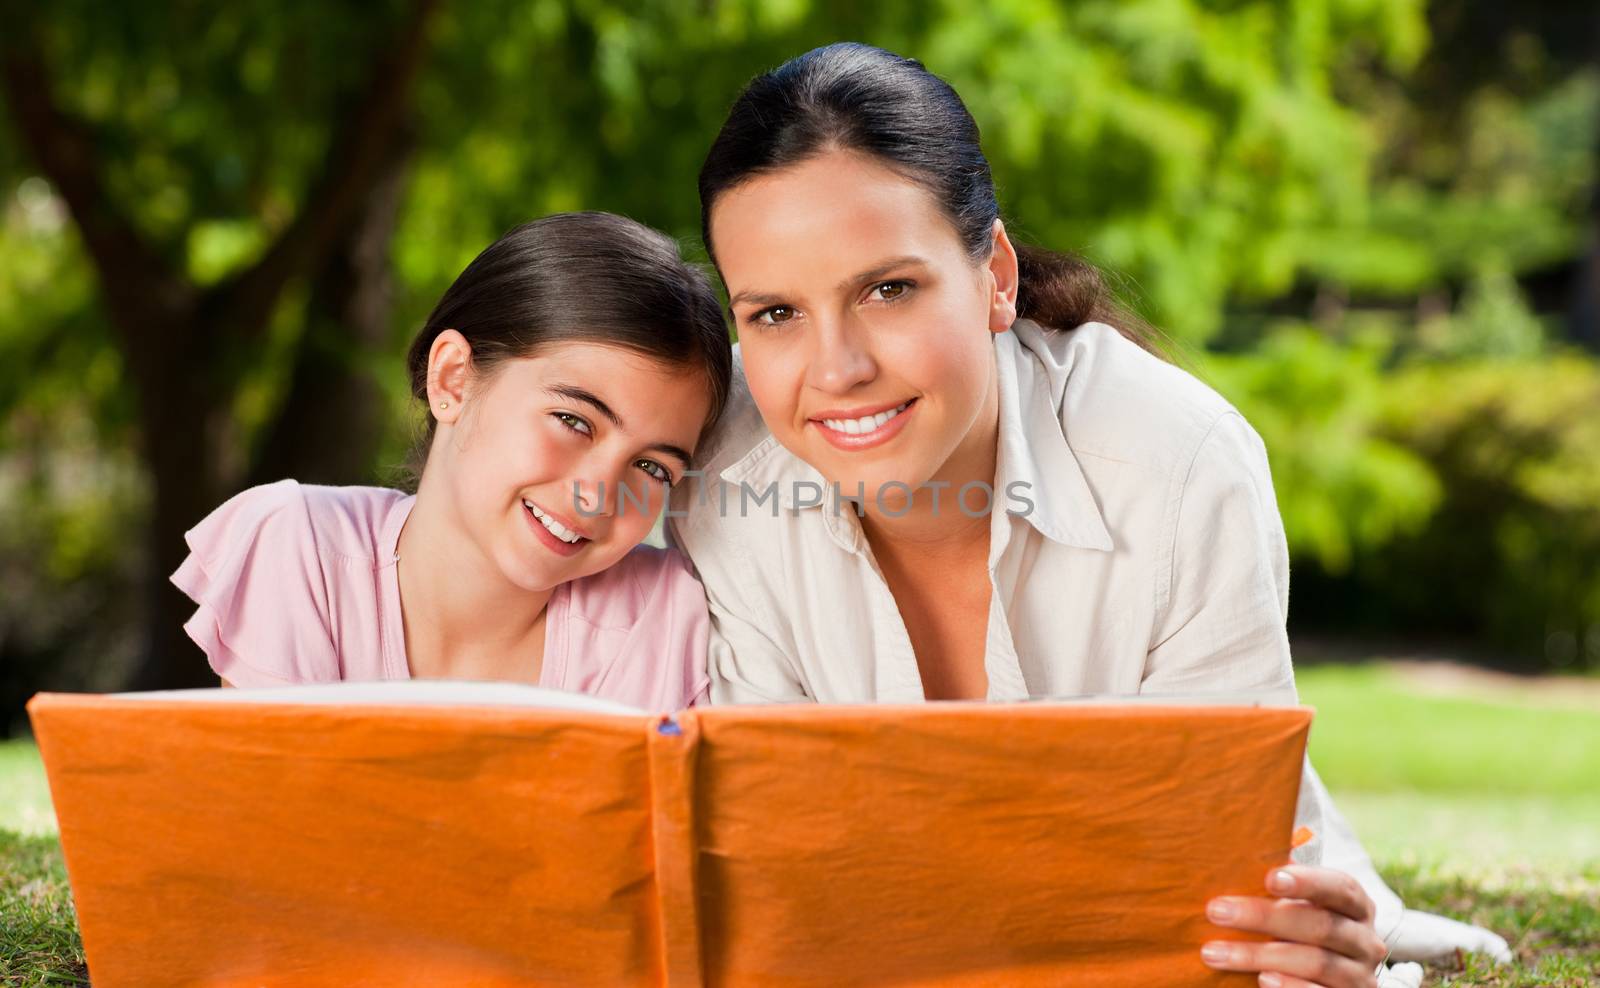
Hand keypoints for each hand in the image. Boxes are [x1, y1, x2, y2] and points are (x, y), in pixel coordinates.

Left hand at [1201, 865, 1388, 987]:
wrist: (1326, 983)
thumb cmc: (1303, 930)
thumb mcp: (1301, 906)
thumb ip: (1281, 885)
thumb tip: (1238, 858)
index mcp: (1356, 906)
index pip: (1340, 888)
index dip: (1307, 882)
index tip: (1269, 879)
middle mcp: (1365, 940)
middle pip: (1320, 925)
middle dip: (1264, 917)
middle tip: (1217, 911)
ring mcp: (1361, 976)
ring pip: (1316, 962)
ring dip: (1260, 955)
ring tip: (1216, 952)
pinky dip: (1291, 986)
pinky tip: (1262, 979)